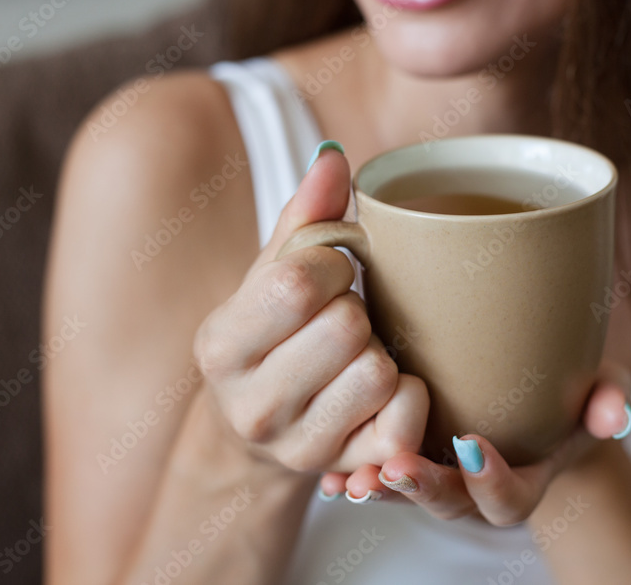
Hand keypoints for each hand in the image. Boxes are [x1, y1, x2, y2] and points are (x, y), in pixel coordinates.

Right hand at [193, 146, 429, 473]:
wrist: (256, 432)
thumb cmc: (271, 337)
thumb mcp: (269, 279)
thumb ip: (303, 218)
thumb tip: (334, 159)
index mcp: (221, 346)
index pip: (297, 286)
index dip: (332, 267)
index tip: (330, 273)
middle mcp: (252, 407)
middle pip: (346, 329)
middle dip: (356, 310)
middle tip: (344, 317)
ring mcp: (298, 447)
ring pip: (378, 374)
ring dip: (380, 353)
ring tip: (358, 354)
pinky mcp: (344, 472)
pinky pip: (403, 424)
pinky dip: (409, 397)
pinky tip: (383, 389)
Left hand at [320, 378, 630, 522]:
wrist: (538, 397)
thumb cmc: (572, 392)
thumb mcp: (599, 386)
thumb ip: (609, 399)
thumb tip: (616, 415)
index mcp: (524, 481)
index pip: (509, 499)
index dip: (492, 479)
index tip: (474, 444)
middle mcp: (477, 490)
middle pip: (450, 503)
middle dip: (422, 488)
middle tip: (397, 468)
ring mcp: (440, 477)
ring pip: (407, 495)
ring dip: (379, 489)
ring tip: (353, 480)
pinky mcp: (410, 458)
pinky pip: (380, 477)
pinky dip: (354, 477)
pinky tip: (330, 474)